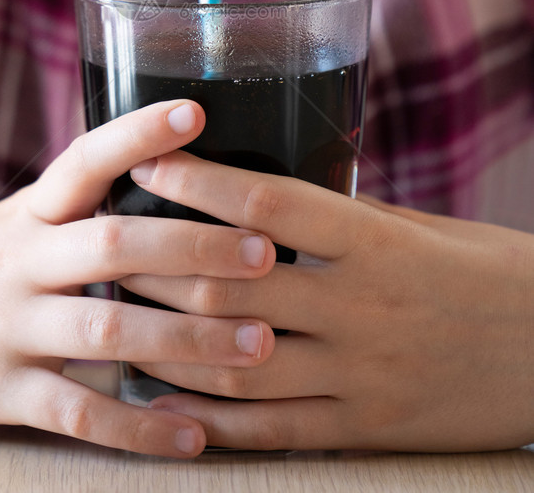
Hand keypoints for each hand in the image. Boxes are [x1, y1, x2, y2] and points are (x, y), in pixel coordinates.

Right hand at [0, 102, 275, 456]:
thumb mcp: (20, 222)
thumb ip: (87, 208)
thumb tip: (179, 175)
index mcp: (33, 212)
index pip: (85, 159)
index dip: (136, 134)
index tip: (193, 112)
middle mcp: (21, 259)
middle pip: (112, 243)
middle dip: (192, 247)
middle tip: (264, 254)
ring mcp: (8, 325)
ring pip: (106, 327)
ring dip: (186, 338)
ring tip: (258, 345)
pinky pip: (75, 412)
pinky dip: (137, 426)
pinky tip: (193, 435)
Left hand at [120, 153, 533, 451]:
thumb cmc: (483, 271)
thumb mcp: (418, 229)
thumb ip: (340, 220)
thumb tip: (261, 201)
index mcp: (374, 243)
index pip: (268, 202)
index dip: (200, 180)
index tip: (150, 159)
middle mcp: (361, 309)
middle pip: (233, 286)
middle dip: (158, 266)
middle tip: (106, 244)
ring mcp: (361, 376)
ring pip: (238, 363)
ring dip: (167, 343)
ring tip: (116, 320)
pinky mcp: (366, 429)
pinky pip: (272, 430)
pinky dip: (210, 418)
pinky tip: (163, 401)